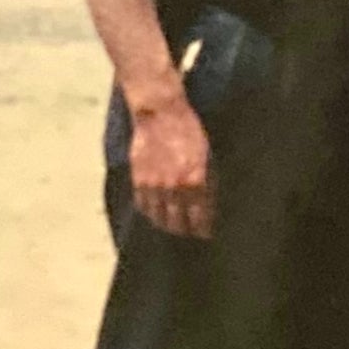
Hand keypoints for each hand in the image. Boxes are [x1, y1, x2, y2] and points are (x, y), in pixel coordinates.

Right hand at [129, 97, 215, 238]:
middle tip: (189, 231)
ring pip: (159, 219)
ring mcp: (154, 186)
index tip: (205, 233)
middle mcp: (175, 188)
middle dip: (185, 230)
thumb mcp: (208, 156)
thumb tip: (210, 205)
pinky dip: (150, 213)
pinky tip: (155, 212)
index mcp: (196, 182)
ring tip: (172, 225)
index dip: (203, 230)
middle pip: (178, 224)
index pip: (200, 219)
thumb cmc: (190, 132)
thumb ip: (209, 182)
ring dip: (167, 224)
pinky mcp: (138, 180)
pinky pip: (143, 207)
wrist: (160, 114)